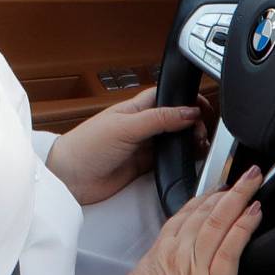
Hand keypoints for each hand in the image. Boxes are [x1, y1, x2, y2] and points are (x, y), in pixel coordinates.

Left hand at [47, 86, 202, 205]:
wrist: (70, 178)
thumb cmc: (86, 145)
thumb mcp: (125, 127)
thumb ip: (158, 119)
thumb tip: (188, 112)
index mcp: (135, 108)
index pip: (167, 97)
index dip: (186, 99)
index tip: (204, 107)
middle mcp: (141, 125)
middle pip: (175, 119)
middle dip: (192, 124)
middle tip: (200, 134)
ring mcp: (142, 146)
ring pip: (173, 140)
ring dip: (188, 143)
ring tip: (199, 147)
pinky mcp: (142, 166)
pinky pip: (167, 161)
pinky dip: (179, 160)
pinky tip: (187, 161)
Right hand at [112, 165, 262, 274]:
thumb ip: (156, 273)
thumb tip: (165, 272)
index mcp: (159, 255)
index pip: (183, 217)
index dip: (202, 200)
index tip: (216, 189)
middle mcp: (178, 255)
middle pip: (204, 213)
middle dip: (226, 191)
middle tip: (244, 175)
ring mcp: (197, 268)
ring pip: (218, 223)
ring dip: (238, 198)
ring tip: (253, 182)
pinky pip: (231, 248)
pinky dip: (244, 227)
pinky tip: (254, 212)